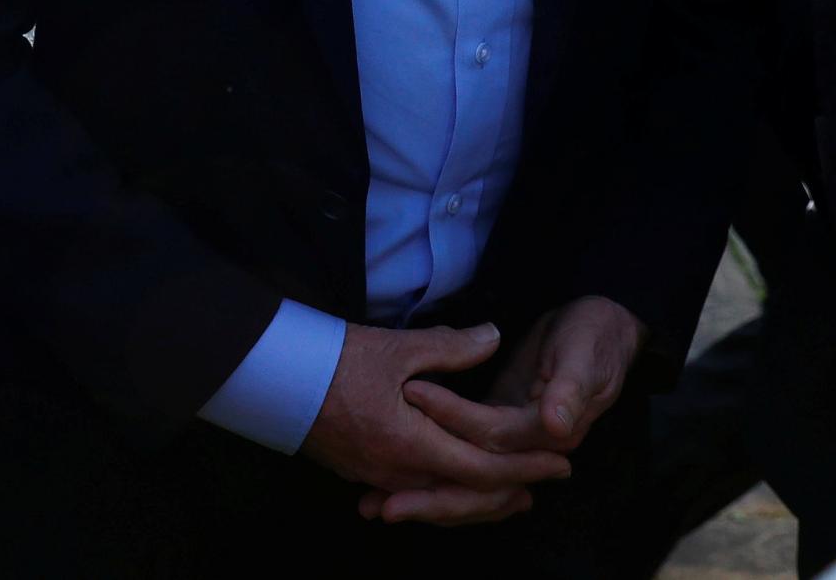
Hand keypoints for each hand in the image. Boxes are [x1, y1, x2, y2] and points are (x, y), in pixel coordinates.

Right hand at [300, 322, 572, 528]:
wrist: (275, 376)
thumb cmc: (336, 359)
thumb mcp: (398, 347)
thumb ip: (451, 347)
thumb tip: (493, 337)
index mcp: (412, 444)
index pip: (482, 468)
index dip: (525, 467)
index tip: (559, 463)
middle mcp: (397, 472)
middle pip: (465, 495)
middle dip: (509, 491)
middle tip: (545, 482)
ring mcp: (376, 476)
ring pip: (439, 498)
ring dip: (478, 495)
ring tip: (510, 493)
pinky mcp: (361, 471)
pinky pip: (412, 492)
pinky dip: (442, 492)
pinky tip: (450, 486)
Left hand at [373, 299, 641, 524]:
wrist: (601, 331)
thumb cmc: (594, 336)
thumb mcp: (584, 355)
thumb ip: (570, 389)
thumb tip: (556, 425)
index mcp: (549, 433)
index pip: (493, 439)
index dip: (453, 421)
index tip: (411, 398)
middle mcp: (528, 449)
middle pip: (476, 481)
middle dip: (430, 497)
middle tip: (380, 505)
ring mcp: (510, 444)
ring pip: (464, 482)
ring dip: (422, 496)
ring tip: (372, 505)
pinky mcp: (495, 431)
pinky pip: (460, 463)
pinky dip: (430, 476)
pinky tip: (392, 485)